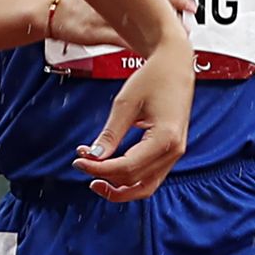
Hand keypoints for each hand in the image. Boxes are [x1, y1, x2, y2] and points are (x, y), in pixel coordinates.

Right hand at [50, 0, 195, 46]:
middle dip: (170, 13)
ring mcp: (105, 16)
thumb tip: (151, 4)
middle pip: (148, 4)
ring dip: (156, 30)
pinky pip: (121, 39)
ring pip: (137, 23)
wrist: (49, 11)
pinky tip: (148, 51)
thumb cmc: (76, 6)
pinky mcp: (95, 31)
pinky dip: (136, 44)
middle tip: (189, 21)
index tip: (192, 5)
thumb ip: (125, 1)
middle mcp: (113, 0)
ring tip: (175, 37)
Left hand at [72, 43, 193, 202]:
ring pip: (146, 186)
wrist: (175, 66)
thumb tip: (93, 156)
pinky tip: (111, 172)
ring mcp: (176, 154)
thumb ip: (110, 133)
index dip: (99, 168)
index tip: (78, 161)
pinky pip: (151, 176)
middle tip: (81, 165)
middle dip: (105, 177)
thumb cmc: (152, 79)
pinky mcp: (171, 152)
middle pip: (135, 180)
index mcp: (165, 138)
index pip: (127, 167)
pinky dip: (131, 179)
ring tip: (94, 180)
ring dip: (120, 188)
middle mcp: (175, 151)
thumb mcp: (125, 103)